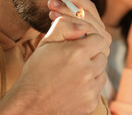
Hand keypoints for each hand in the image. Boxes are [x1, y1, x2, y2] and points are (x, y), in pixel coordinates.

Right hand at [0, 0, 109, 114]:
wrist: (29, 106)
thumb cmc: (36, 72)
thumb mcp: (46, 43)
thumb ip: (64, 27)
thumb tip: (83, 24)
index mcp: (77, 53)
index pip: (98, 39)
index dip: (89, 40)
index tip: (79, 44)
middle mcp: (87, 71)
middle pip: (102, 55)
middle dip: (91, 54)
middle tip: (75, 59)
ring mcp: (90, 89)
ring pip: (102, 72)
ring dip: (92, 70)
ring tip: (73, 72)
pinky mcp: (91, 103)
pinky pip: (98, 88)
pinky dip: (89, 86)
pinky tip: (74, 86)